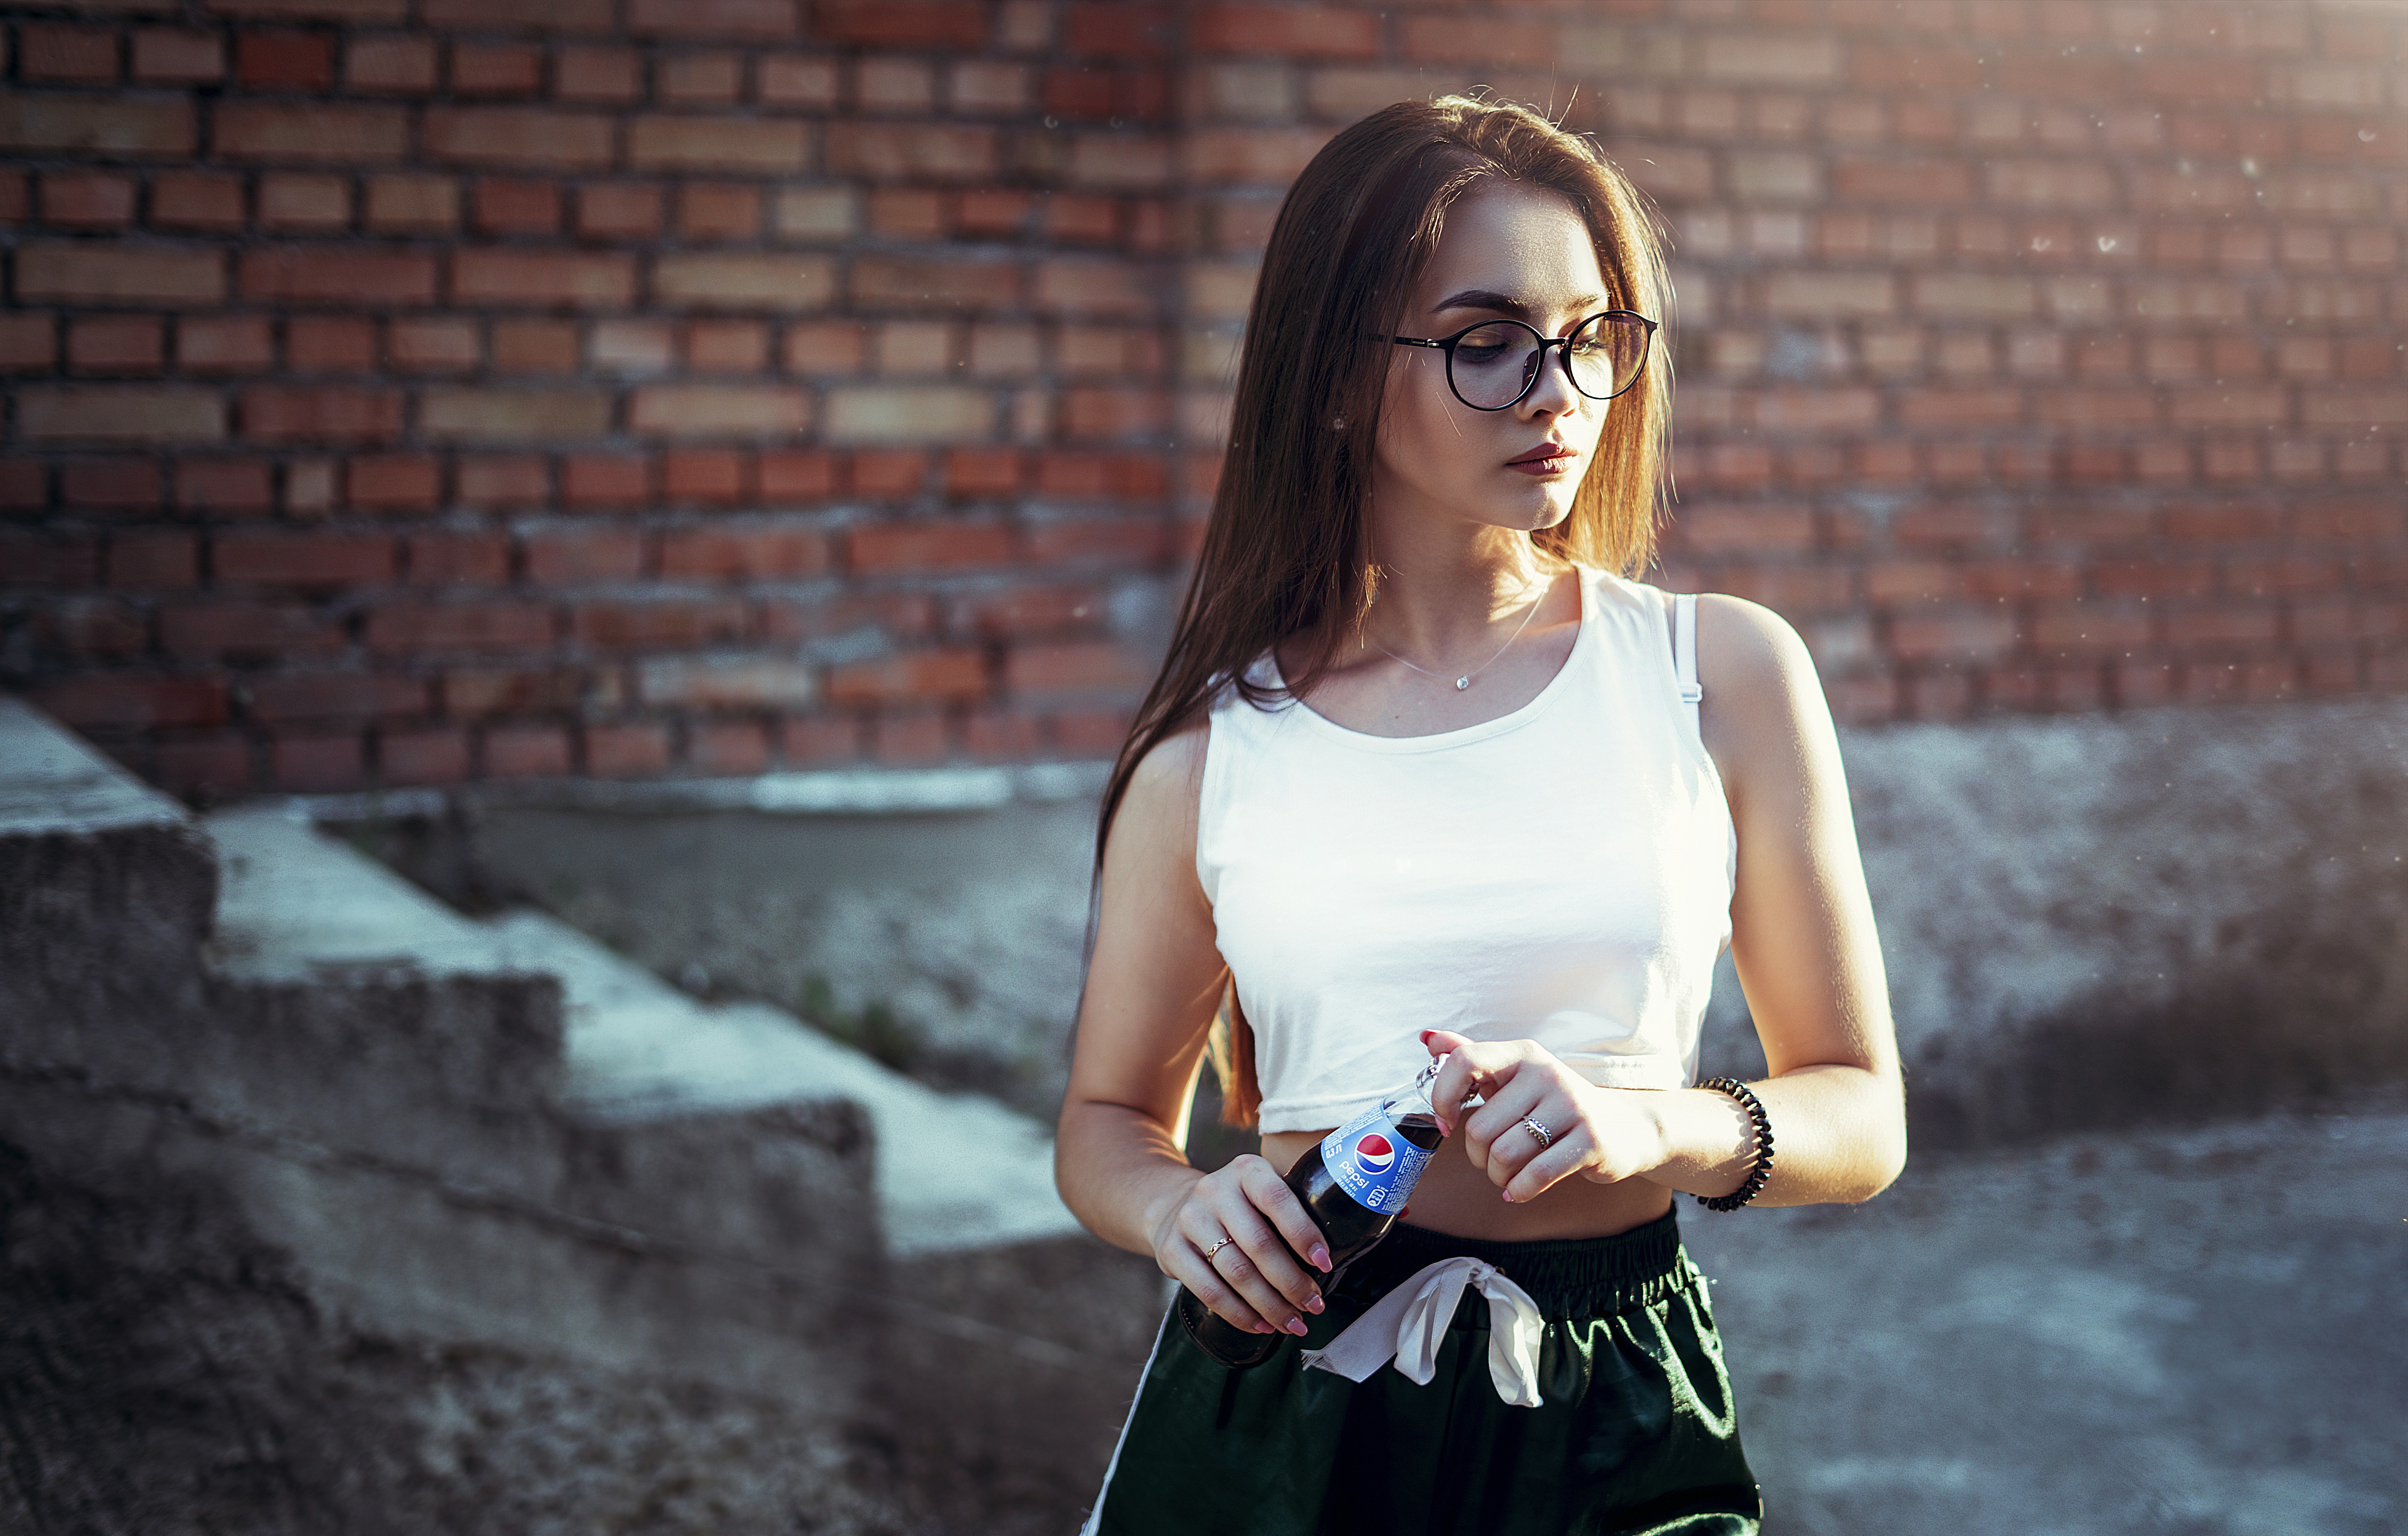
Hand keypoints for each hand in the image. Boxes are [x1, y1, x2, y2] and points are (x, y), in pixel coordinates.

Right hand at [1146, 1155, 1332, 1336]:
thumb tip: (1334, 1255)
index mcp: (1246, 1170)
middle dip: (1292, 1282)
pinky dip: (1240, 1314)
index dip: (1303, 1233)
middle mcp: (1215, 1190)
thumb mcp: (1258, 1190)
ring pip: (1236, 1273)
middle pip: (1259, 1244)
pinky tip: (1261, 1325)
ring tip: (1293, 1322)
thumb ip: (1289, 1210)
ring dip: (1270, 1305)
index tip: (1325, 1264)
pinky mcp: (1172, 1250)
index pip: (1277, 1199)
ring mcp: (1190, 1220)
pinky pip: (1209, 1291)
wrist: (1172, 1205)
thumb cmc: (1236, 1206)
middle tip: (1314, 1305)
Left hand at [1424, 1030, 1669, 1202]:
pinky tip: (1520, 1189)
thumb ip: (1472, 1058)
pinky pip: (1535, 1175)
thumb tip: (1429, 1039)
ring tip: (1509, 1175)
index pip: (1464, 1061)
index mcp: (1523, 1054)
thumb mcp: (1517, 1076)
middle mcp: (1546, 1073)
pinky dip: (1520, 1190)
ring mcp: (1572, 1106)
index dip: (1443, 1097)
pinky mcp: (1590, 1141)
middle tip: (1491, 1160)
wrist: (1626, 1127)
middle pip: (1480, 1127)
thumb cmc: (1556, 1104)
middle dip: (1477, 1156)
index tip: (1446, 1123)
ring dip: (1498, 1176)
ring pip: (1504, 1155)